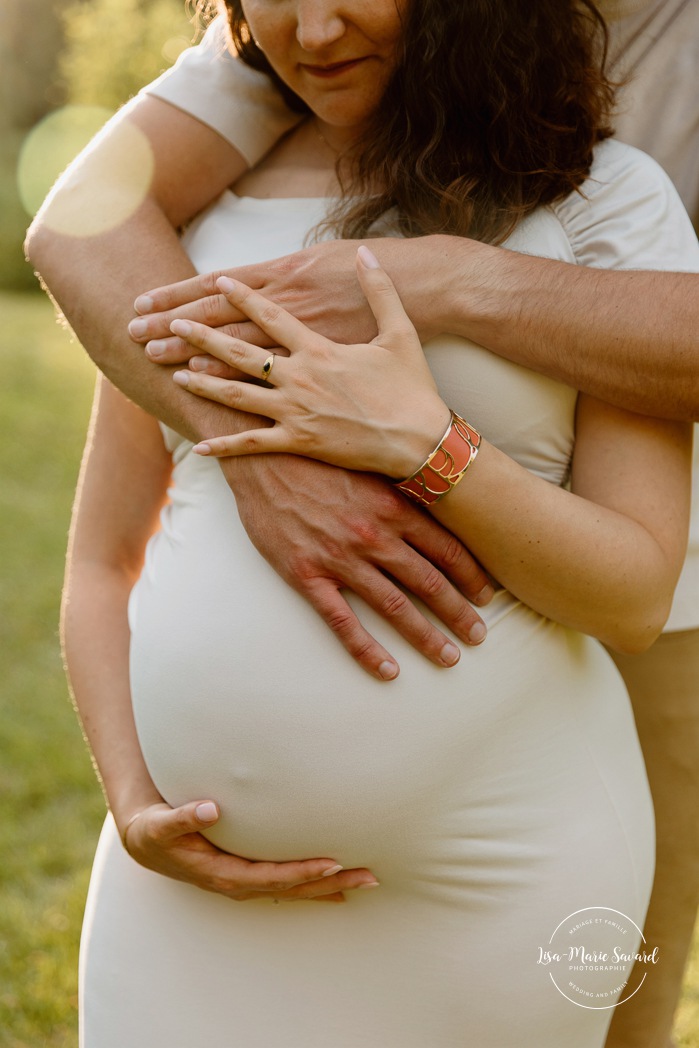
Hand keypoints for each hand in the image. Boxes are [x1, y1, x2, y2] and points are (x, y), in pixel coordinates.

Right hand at [120, 800, 378, 902]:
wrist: (145, 843)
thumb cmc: (154, 830)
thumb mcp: (160, 824)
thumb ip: (182, 817)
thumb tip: (209, 809)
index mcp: (224, 874)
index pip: (272, 877)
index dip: (302, 872)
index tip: (332, 864)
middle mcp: (239, 884)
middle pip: (293, 889)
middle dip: (332, 884)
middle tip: (371, 876)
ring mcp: (246, 881)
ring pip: (295, 889)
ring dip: (331, 885)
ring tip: (368, 879)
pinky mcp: (248, 873)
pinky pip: (287, 882)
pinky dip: (314, 882)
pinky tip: (338, 880)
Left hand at [171, 248, 448, 477]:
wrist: (420, 439)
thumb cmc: (412, 388)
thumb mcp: (400, 333)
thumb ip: (381, 291)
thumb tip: (369, 255)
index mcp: (320, 347)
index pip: (270, 314)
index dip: (239, 296)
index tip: (214, 283)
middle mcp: (300, 376)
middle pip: (238, 350)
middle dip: (199, 336)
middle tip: (165, 325)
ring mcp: (296, 410)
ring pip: (237, 394)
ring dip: (202, 382)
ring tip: (173, 372)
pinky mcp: (300, 442)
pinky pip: (254, 444)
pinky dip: (226, 444)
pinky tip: (199, 445)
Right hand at [221, 453, 491, 678]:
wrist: (262, 456)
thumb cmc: (317, 455)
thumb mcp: (368, 463)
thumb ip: (400, 488)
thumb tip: (436, 500)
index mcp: (392, 506)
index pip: (446, 548)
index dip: (471, 575)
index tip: (487, 595)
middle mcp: (373, 536)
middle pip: (428, 583)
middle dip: (458, 613)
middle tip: (479, 637)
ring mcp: (340, 558)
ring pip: (394, 606)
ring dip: (426, 636)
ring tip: (449, 657)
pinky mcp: (306, 575)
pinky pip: (343, 622)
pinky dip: (367, 650)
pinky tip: (388, 670)